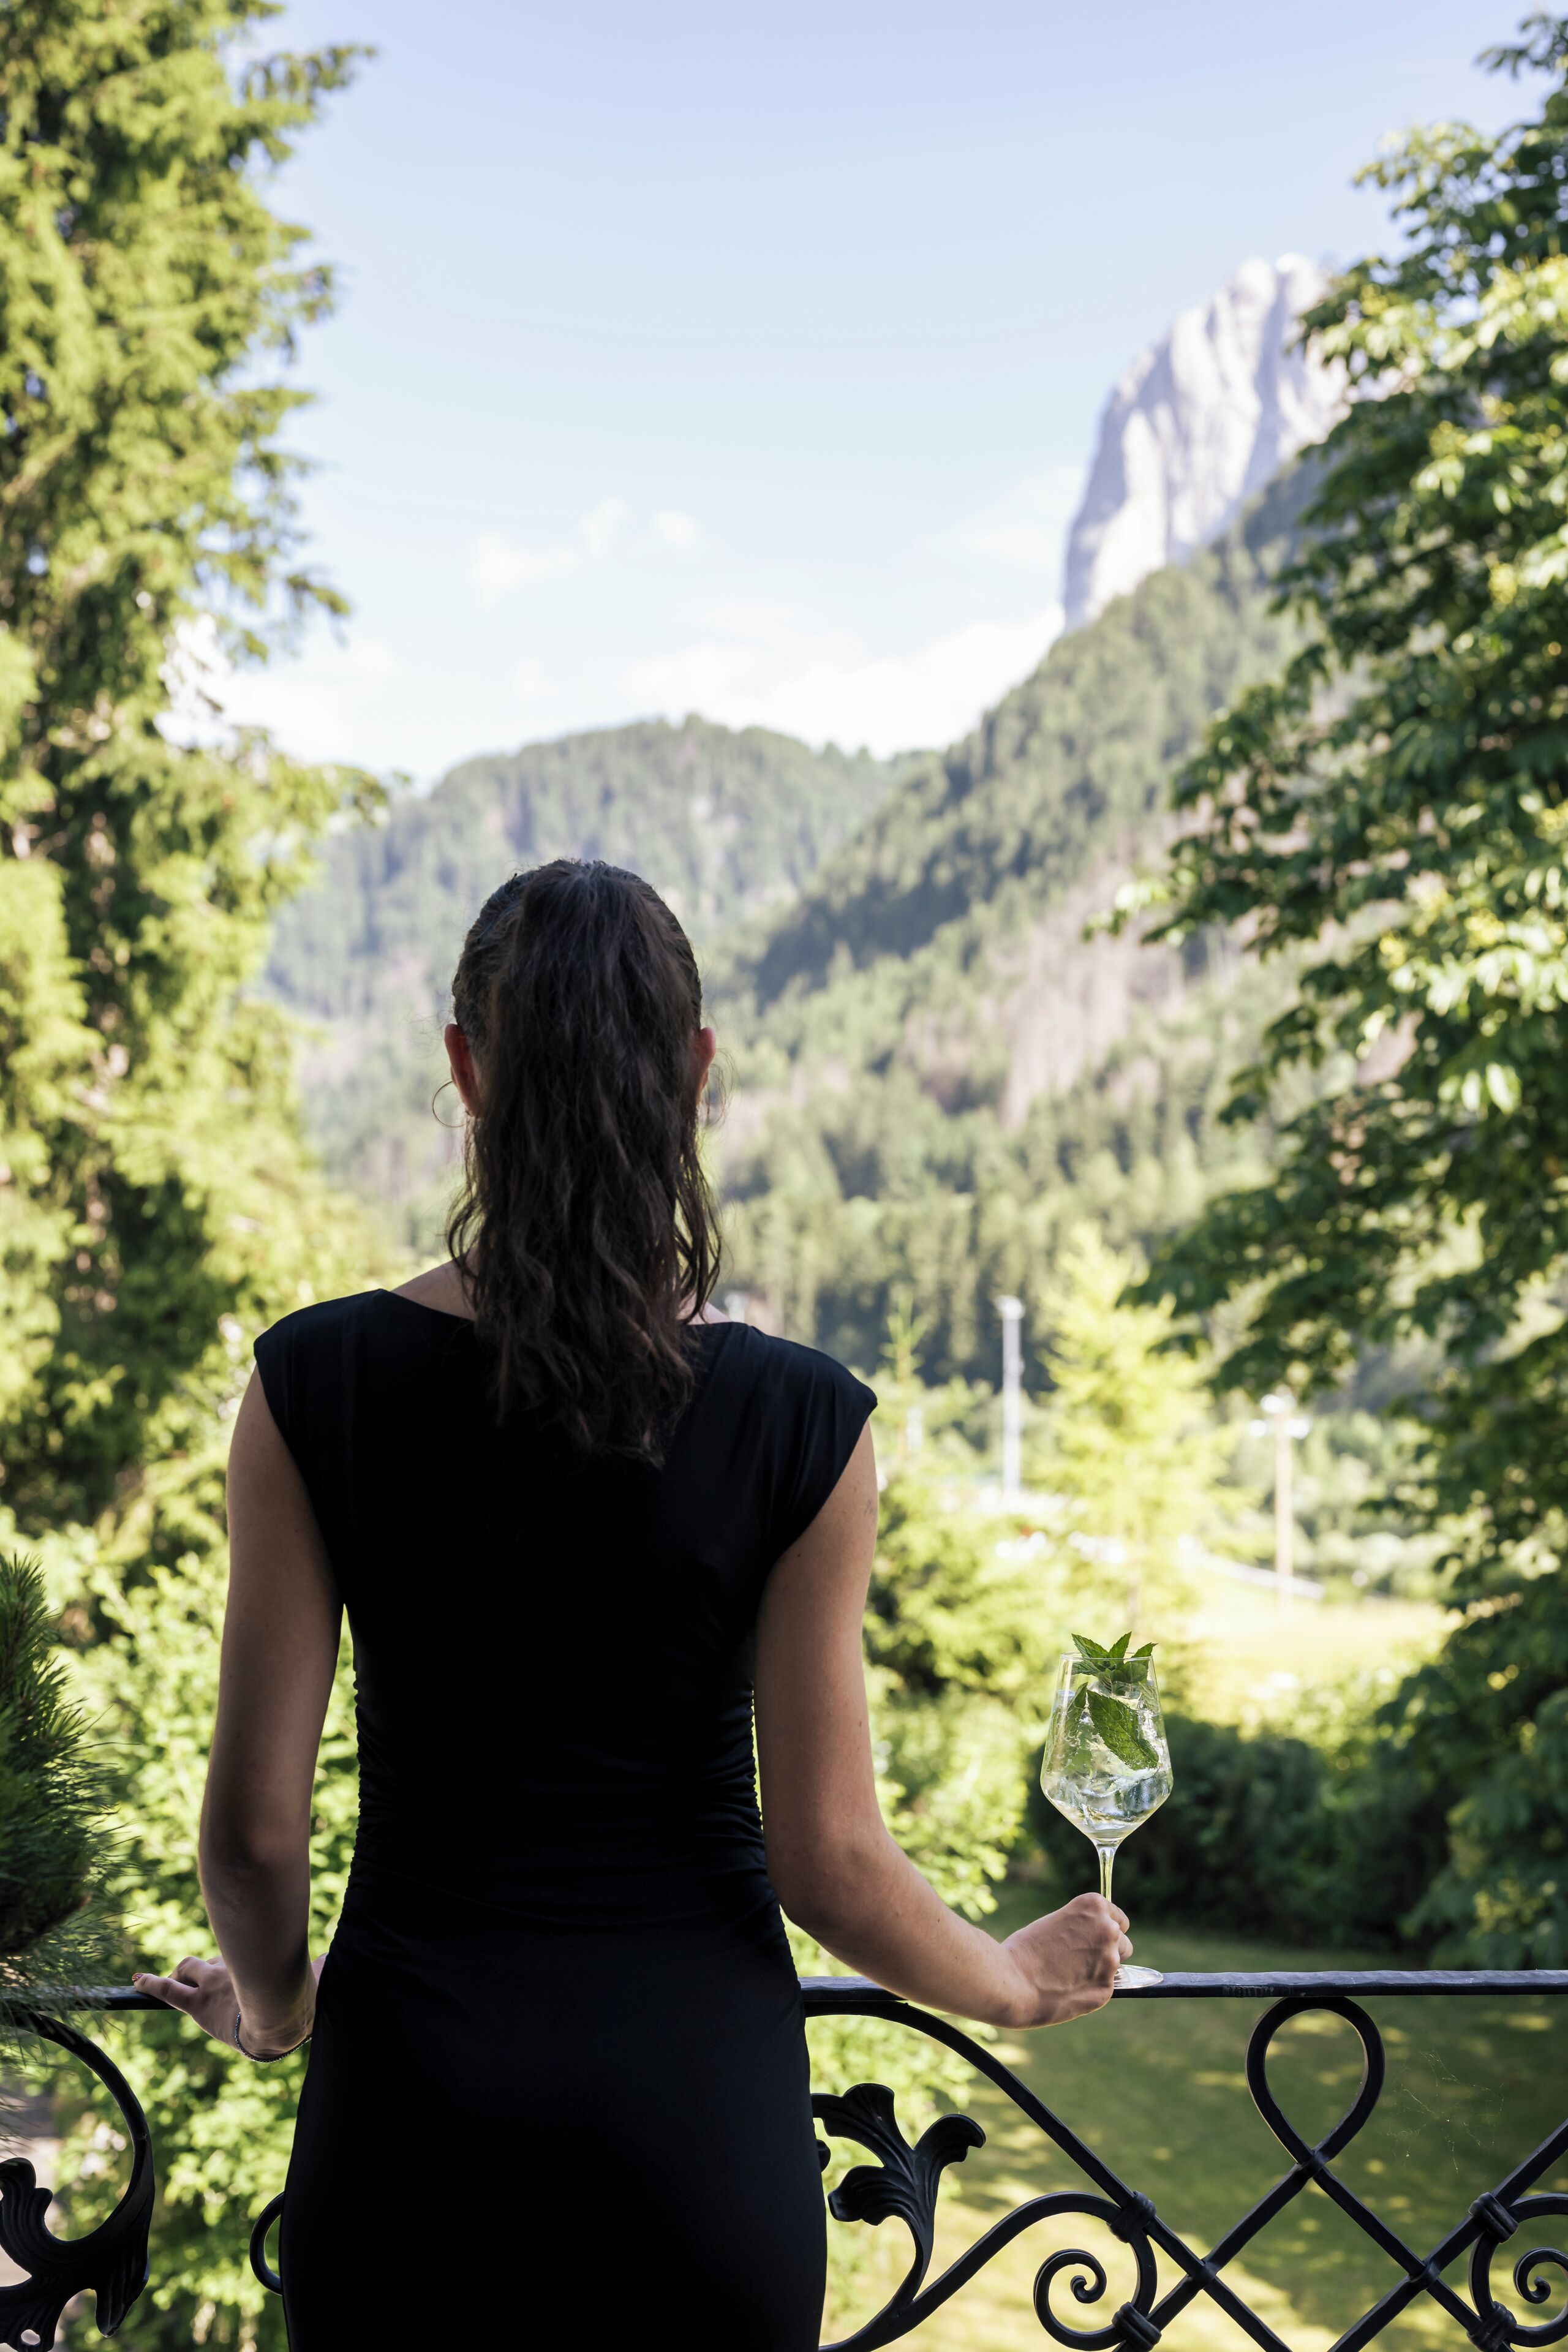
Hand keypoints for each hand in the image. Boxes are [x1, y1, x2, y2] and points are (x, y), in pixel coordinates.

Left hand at [133, 1955, 317, 2055]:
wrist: (278, 2023)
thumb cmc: (297, 2001)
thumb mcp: (312, 1979)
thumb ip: (319, 1966)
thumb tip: (333, 1955)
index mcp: (254, 1960)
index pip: (238, 1946)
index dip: (235, 1952)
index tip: (238, 1954)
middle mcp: (231, 1966)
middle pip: (212, 1958)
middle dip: (209, 1967)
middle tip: (212, 1981)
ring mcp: (211, 1984)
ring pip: (189, 1967)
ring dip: (184, 1972)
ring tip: (179, 1979)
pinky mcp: (197, 2004)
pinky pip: (168, 1990)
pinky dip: (151, 1983)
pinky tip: (137, 1980)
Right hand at [996, 1893, 1130, 2027]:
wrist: (1013, 1981)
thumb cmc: (1024, 1949)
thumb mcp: (1055, 1923)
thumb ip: (1080, 1929)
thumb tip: (1092, 1943)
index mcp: (1094, 1907)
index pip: (1119, 1919)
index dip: (1104, 1930)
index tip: (1093, 1939)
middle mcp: (1108, 1930)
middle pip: (1123, 1942)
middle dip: (1107, 1950)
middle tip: (1081, 1960)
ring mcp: (1110, 1961)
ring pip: (1116, 1967)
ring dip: (1100, 1970)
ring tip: (1070, 1976)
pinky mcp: (1106, 1989)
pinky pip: (1105, 1988)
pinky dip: (1091, 1990)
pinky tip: (1069, 1990)